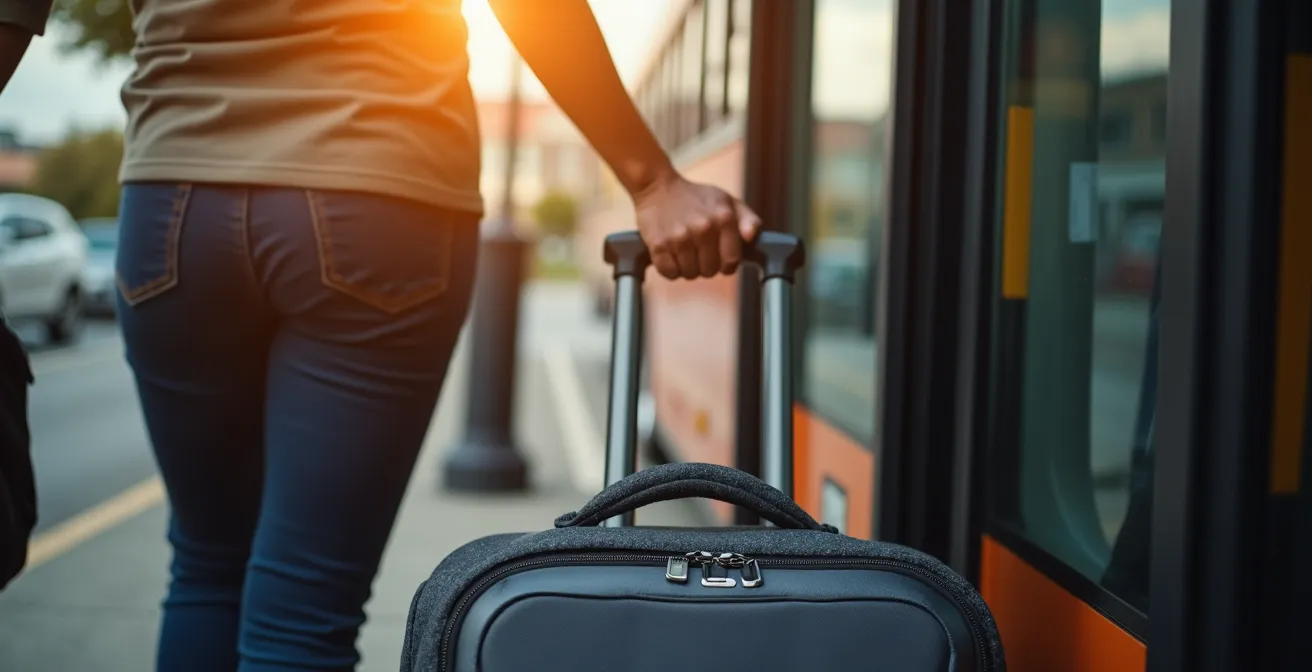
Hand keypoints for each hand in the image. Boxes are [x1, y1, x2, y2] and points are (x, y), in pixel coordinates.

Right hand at [633, 171, 762, 279]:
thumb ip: (749, 219)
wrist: (657, 187)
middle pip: (710, 271)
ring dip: (687, 266)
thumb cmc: (696, 197)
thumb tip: (751, 237)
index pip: (731, 261)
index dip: (726, 264)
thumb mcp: (727, 201)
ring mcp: (679, 237)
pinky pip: (670, 273)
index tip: (719, 258)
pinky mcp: (659, 245)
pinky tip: (671, 253)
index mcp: (724, 218)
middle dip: (705, 265)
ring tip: (684, 249)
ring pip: (689, 274)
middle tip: (698, 249)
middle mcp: (703, 228)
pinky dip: (670, 268)